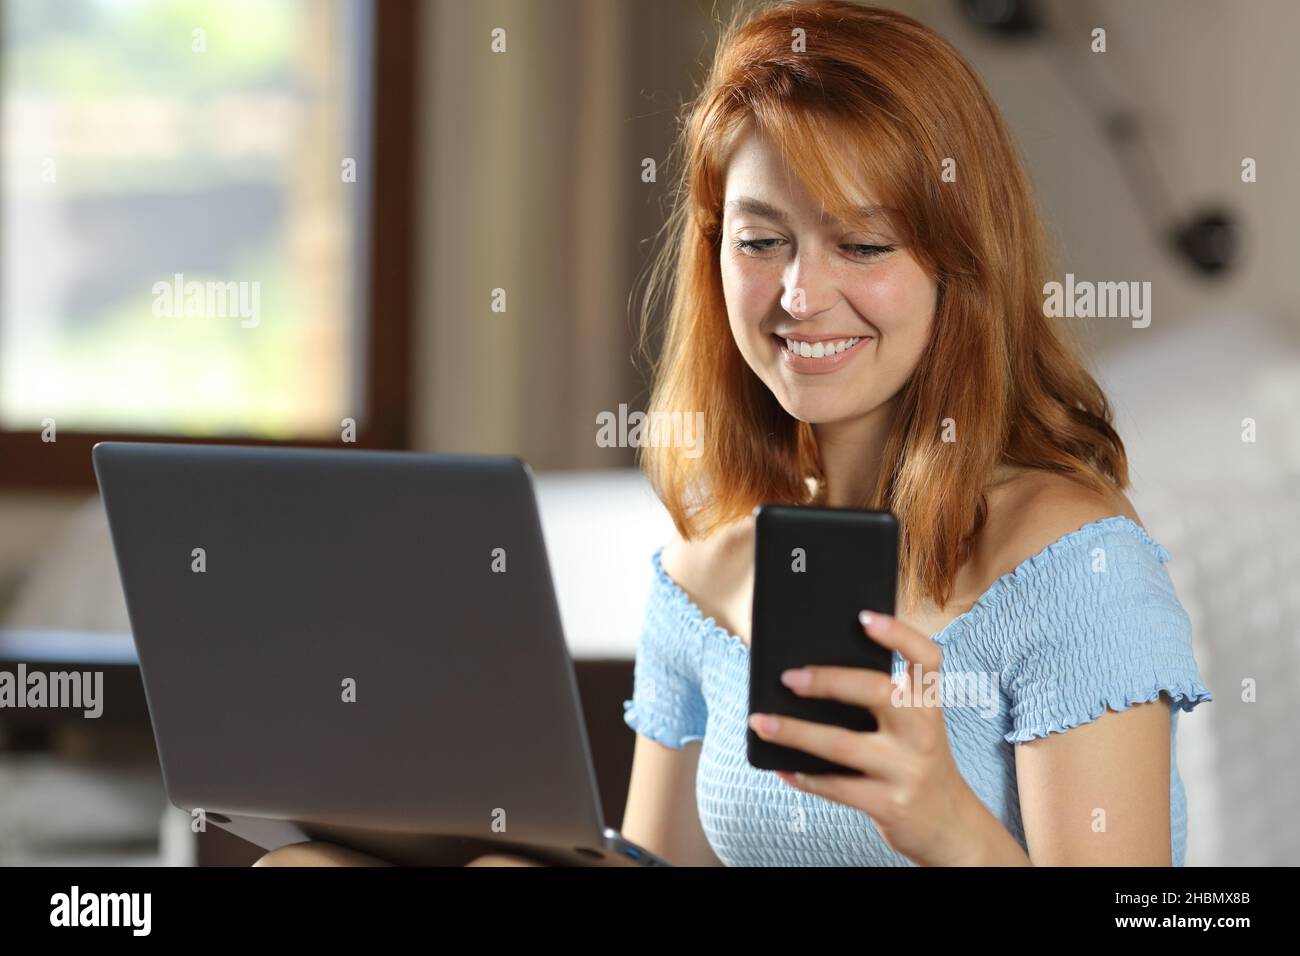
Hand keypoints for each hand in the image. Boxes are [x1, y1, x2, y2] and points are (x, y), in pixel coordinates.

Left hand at [747, 610, 991, 866]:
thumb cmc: (915, 761)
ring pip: (841, 745)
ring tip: (759, 721)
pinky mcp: (889, 805)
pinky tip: (780, 765)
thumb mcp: (914, 727)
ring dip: (794, 732)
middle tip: (787, 677)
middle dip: (827, 681)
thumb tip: (808, 679)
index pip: (926, 658)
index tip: (864, 617)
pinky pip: (836, 787)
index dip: (899, 634)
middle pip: (876, 692)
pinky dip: (803, 776)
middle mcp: (922, 732)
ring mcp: (906, 770)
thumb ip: (881, 703)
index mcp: (928, 704)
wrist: (950, 824)